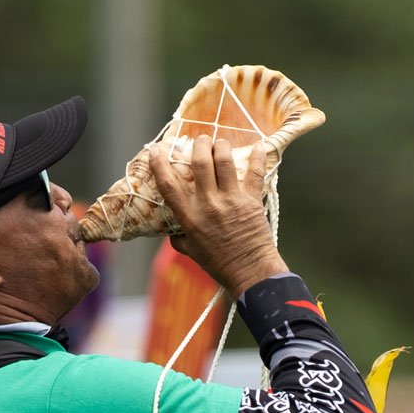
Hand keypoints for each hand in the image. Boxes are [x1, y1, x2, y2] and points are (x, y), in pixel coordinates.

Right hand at [150, 136, 284, 296]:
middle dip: (199, 145)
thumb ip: (178, 237)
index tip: (155, 150)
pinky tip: (258, 147)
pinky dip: (258, 157)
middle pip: (200, 163)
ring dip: (221, 146)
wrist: (249, 272)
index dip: (160, 164)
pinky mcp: (252, 200)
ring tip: (220, 143)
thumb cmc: (218, 264)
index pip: (169, 185)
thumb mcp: (190, 252)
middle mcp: (208, 204)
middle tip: (200, 140)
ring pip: (224, 161)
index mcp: (190, 217)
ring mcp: (231, 200)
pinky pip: (255, 173)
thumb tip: (171, 229)